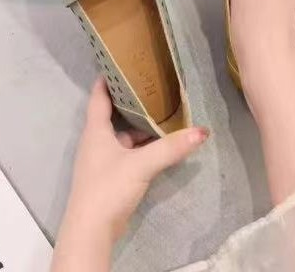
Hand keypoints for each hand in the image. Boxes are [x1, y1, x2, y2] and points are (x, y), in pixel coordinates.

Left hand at [52, 77, 207, 271]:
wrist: (92, 232)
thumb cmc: (108, 187)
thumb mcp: (142, 164)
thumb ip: (171, 147)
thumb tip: (202, 131)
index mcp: (96, 131)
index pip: (98, 97)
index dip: (106, 79)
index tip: (119, 63)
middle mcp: (97, 142)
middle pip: (114, 114)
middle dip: (131, 100)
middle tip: (153, 85)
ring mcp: (104, 160)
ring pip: (123, 134)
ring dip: (140, 125)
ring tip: (163, 111)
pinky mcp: (112, 175)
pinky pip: (129, 151)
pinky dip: (143, 144)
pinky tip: (160, 143)